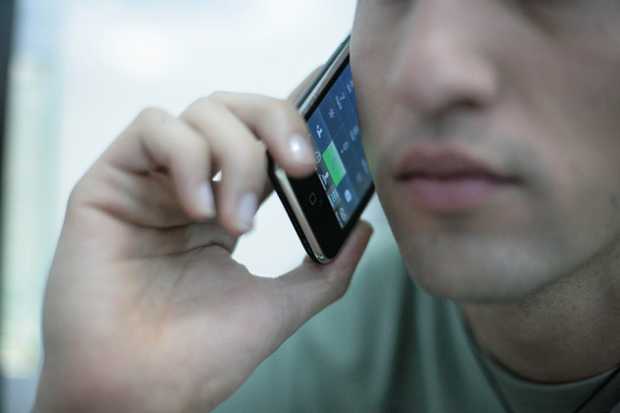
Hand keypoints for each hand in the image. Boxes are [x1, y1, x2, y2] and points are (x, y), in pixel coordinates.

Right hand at [33, 75, 372, 411]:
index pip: (263, 139)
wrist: (140, 391)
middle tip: (301, 167)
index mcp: (226, 206)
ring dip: (236, 157)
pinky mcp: (109, 181)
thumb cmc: (201, 355)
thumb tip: (363, 227)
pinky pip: (152, 127)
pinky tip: (199, 209)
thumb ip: (326, 267)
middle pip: (237, 110)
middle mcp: (189, 186)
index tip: (334, 120)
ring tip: (237, 222)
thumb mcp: (281, 306)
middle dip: (277, 125)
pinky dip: (188, 157)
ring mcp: (150, 181)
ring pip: (202, 112)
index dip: (297, 120)